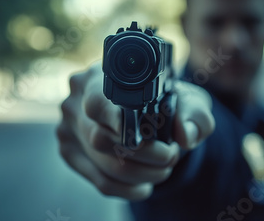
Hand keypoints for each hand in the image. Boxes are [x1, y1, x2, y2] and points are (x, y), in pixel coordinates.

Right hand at [56, 62, 214, 200]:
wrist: (150, 112)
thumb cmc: (168, 102)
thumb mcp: (190, 102)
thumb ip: (194, 115)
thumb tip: (184, 135)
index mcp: (99, 76)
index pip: (98, 101)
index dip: (116, 120)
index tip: (142, 137)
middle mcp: (77, 100)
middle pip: (101, 139)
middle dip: (143, 154)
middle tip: (169, 155)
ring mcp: (68, 128)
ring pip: (102, 163)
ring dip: (140, 174)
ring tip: (163, 170)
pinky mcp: (70, 153)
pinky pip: (99, 180)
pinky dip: (127, 188)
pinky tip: (145, 185)